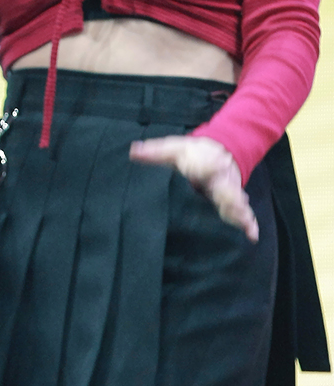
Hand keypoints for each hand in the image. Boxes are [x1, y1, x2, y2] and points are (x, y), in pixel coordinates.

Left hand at [129, 134, 258, 240]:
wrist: (217, 151)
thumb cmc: (190, 153)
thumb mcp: (172, 149)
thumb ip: (154, 152)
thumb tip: (132, 151)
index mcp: (204, 163)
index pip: (206, 165)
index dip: (207, 167)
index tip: (210, 168)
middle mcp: (219, 178)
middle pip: (225, 189)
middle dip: (231, 198)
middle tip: (238, 208)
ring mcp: (228, 191)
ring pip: (236, 203)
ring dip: (240, 214)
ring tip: (247, 227)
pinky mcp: (232, 202)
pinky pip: (242, 213)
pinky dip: (248, 224)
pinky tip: (252, 236)